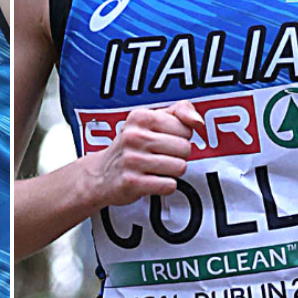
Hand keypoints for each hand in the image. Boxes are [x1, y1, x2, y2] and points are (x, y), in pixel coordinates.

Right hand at [85, 99, 204, 206]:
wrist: (100, 174)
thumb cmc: (132, 146)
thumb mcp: (151, 121)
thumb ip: (180, 112)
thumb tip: (197, 122)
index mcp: (140, 117)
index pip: (185, 129)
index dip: (179, 138)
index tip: (162, 141)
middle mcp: (133, 136)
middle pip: (185, 148)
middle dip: (177, 156)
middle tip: (158, 157)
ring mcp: (131, 160)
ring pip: (180, 167)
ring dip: (171, 172)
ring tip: (154, 169)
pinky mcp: (132, 183)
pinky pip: (169, 185)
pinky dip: (164, 186)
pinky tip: (150, 180)